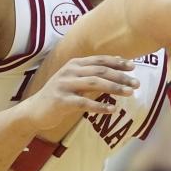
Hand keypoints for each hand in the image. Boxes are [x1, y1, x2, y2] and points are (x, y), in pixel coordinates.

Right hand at [24, 56, 138, 132]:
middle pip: (100, 71)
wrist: (34, 110)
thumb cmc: (60, 95)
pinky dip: (100, 106)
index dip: (117, 62)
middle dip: (121, 76)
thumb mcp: (75, 80)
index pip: (100, 60)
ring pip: (95, 84)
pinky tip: (113, 109)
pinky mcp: (61, 101)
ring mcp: (65, 85)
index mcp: (74, 64)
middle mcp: (69, 71)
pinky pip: (84, 103)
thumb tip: (117, 64)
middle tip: (136, 83)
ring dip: (115, 88)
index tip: (133, 67)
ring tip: (130, 93)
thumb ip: (93, 73)